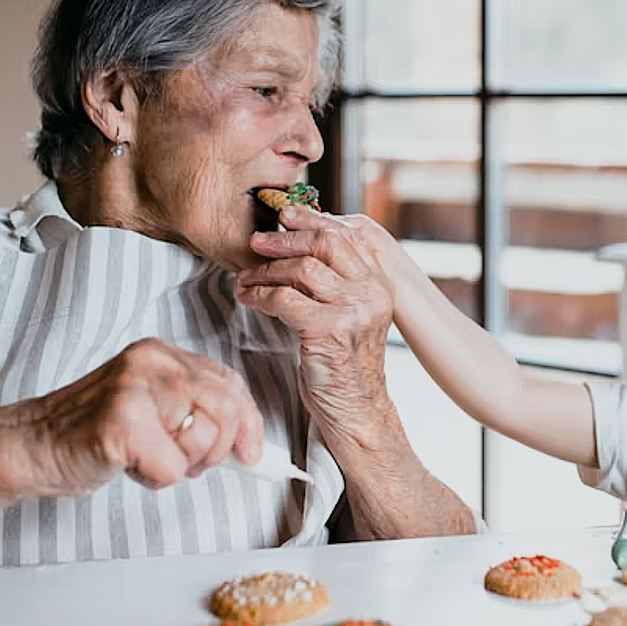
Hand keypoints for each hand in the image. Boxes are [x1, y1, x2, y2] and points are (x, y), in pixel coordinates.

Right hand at [18, 338, 264, 495]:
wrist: (30, 444)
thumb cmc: (92, 431)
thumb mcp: (151, 405)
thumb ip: (195, 408)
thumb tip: (248, 439)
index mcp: (161, 354)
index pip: (229, 383)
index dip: (249, 421)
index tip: (252, 452)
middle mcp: (151, 363)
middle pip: (226, 409)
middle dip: (217, 449)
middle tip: (186, 462)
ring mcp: (134, 389)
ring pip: (203, 440)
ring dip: (179, 465)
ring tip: (144, 457)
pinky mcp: (121, 423)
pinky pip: (171, 468)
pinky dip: (153, 479)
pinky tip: (127, 466)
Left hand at [235, 207, 397, 434]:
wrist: (356, 410)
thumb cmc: (345, 363)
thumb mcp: (351, 315)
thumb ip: (337, 282)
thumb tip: (302, 246)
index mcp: (380, 284)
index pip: (345, 236)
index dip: (311, 220)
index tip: (284, 215)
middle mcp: (372, 292)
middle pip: (325, 243)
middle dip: (285, 239)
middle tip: (256, 241)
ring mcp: (353, 311)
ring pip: (302, 269)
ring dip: (266, 271)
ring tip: (246, 278)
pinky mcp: (329, 331)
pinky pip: (284, 299)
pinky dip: (259, 296)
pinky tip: (248, 299)